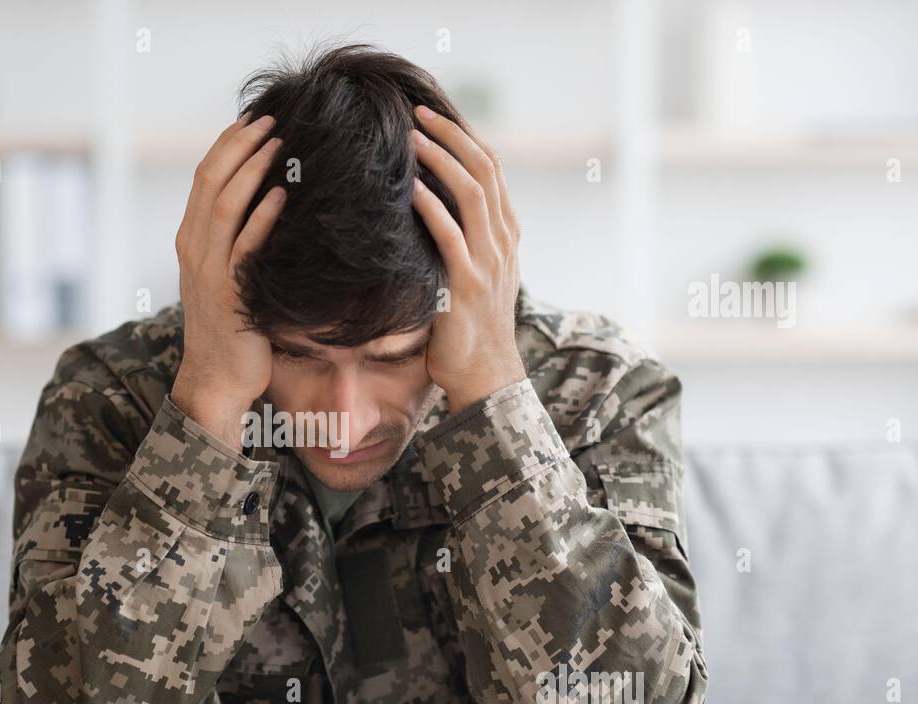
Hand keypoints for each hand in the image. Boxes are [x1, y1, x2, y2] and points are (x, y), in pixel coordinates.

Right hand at [171, 112, 285, 449]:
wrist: (216, 380)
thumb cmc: (230, 329)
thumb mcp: (223, 277)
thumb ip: (233, 242)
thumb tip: (266, 204)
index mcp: (190, 241)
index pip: (204, 178)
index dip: (227, 145)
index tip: (253, 120)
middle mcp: (194, 251)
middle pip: (211, 181)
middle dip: (240, 145)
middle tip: (270, 119)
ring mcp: (210, 272)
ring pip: (225, 206)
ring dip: (252, 169)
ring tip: (279, 143)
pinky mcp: (232, 295)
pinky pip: (246, 247)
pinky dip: (264, 217)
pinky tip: (283, 194)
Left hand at [410, 105, 526, 412]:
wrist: (485, 376)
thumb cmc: (469, 329)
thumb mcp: (474, 277)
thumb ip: (463, 244)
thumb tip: (430, 213)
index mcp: (506, 236)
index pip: (492, 172)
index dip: (466, 138)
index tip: (437, 116)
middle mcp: (503, 242)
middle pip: (485, 171)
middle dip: (452, 136)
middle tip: (419, 112)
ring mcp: (489, 262)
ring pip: (472, 194)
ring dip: (441, 160)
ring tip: (413, 137)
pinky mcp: (468, 285)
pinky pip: (451, 236)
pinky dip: (432, 208)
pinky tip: (411, 188)